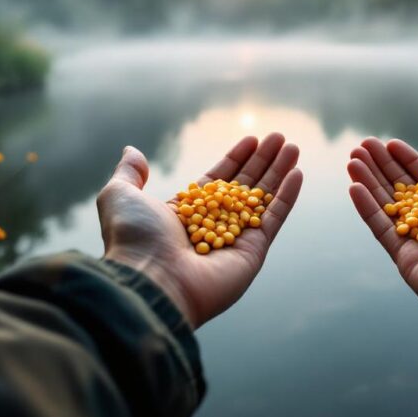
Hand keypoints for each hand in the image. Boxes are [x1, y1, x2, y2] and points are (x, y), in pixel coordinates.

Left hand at [98, 134, 302, 328]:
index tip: (252, 138)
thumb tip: (133, 150)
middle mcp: (212, 226)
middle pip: (244, 186)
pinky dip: (287, 197)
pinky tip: (297, 173)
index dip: (236, 159)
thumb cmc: (133, 238)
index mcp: (184, 214)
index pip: (217, 180)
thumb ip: (129, 173)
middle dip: (263, 161)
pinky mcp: (252, 252)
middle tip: (280, 137)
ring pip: (262, 199)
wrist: (149, 279)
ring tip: (293, 147)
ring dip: (279, 172)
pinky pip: (273, 219)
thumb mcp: (120, 196)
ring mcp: (234, 240)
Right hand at [348, 138, 417, 331]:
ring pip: (390, 208)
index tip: (391, 143)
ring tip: (352, 158)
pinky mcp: (409, 263)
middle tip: (363, 145)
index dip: (411, 163)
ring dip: (369, 182)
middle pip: (406, 192)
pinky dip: (367, 208)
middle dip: (384, 168)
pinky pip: (383, 230)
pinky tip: (353, 184)